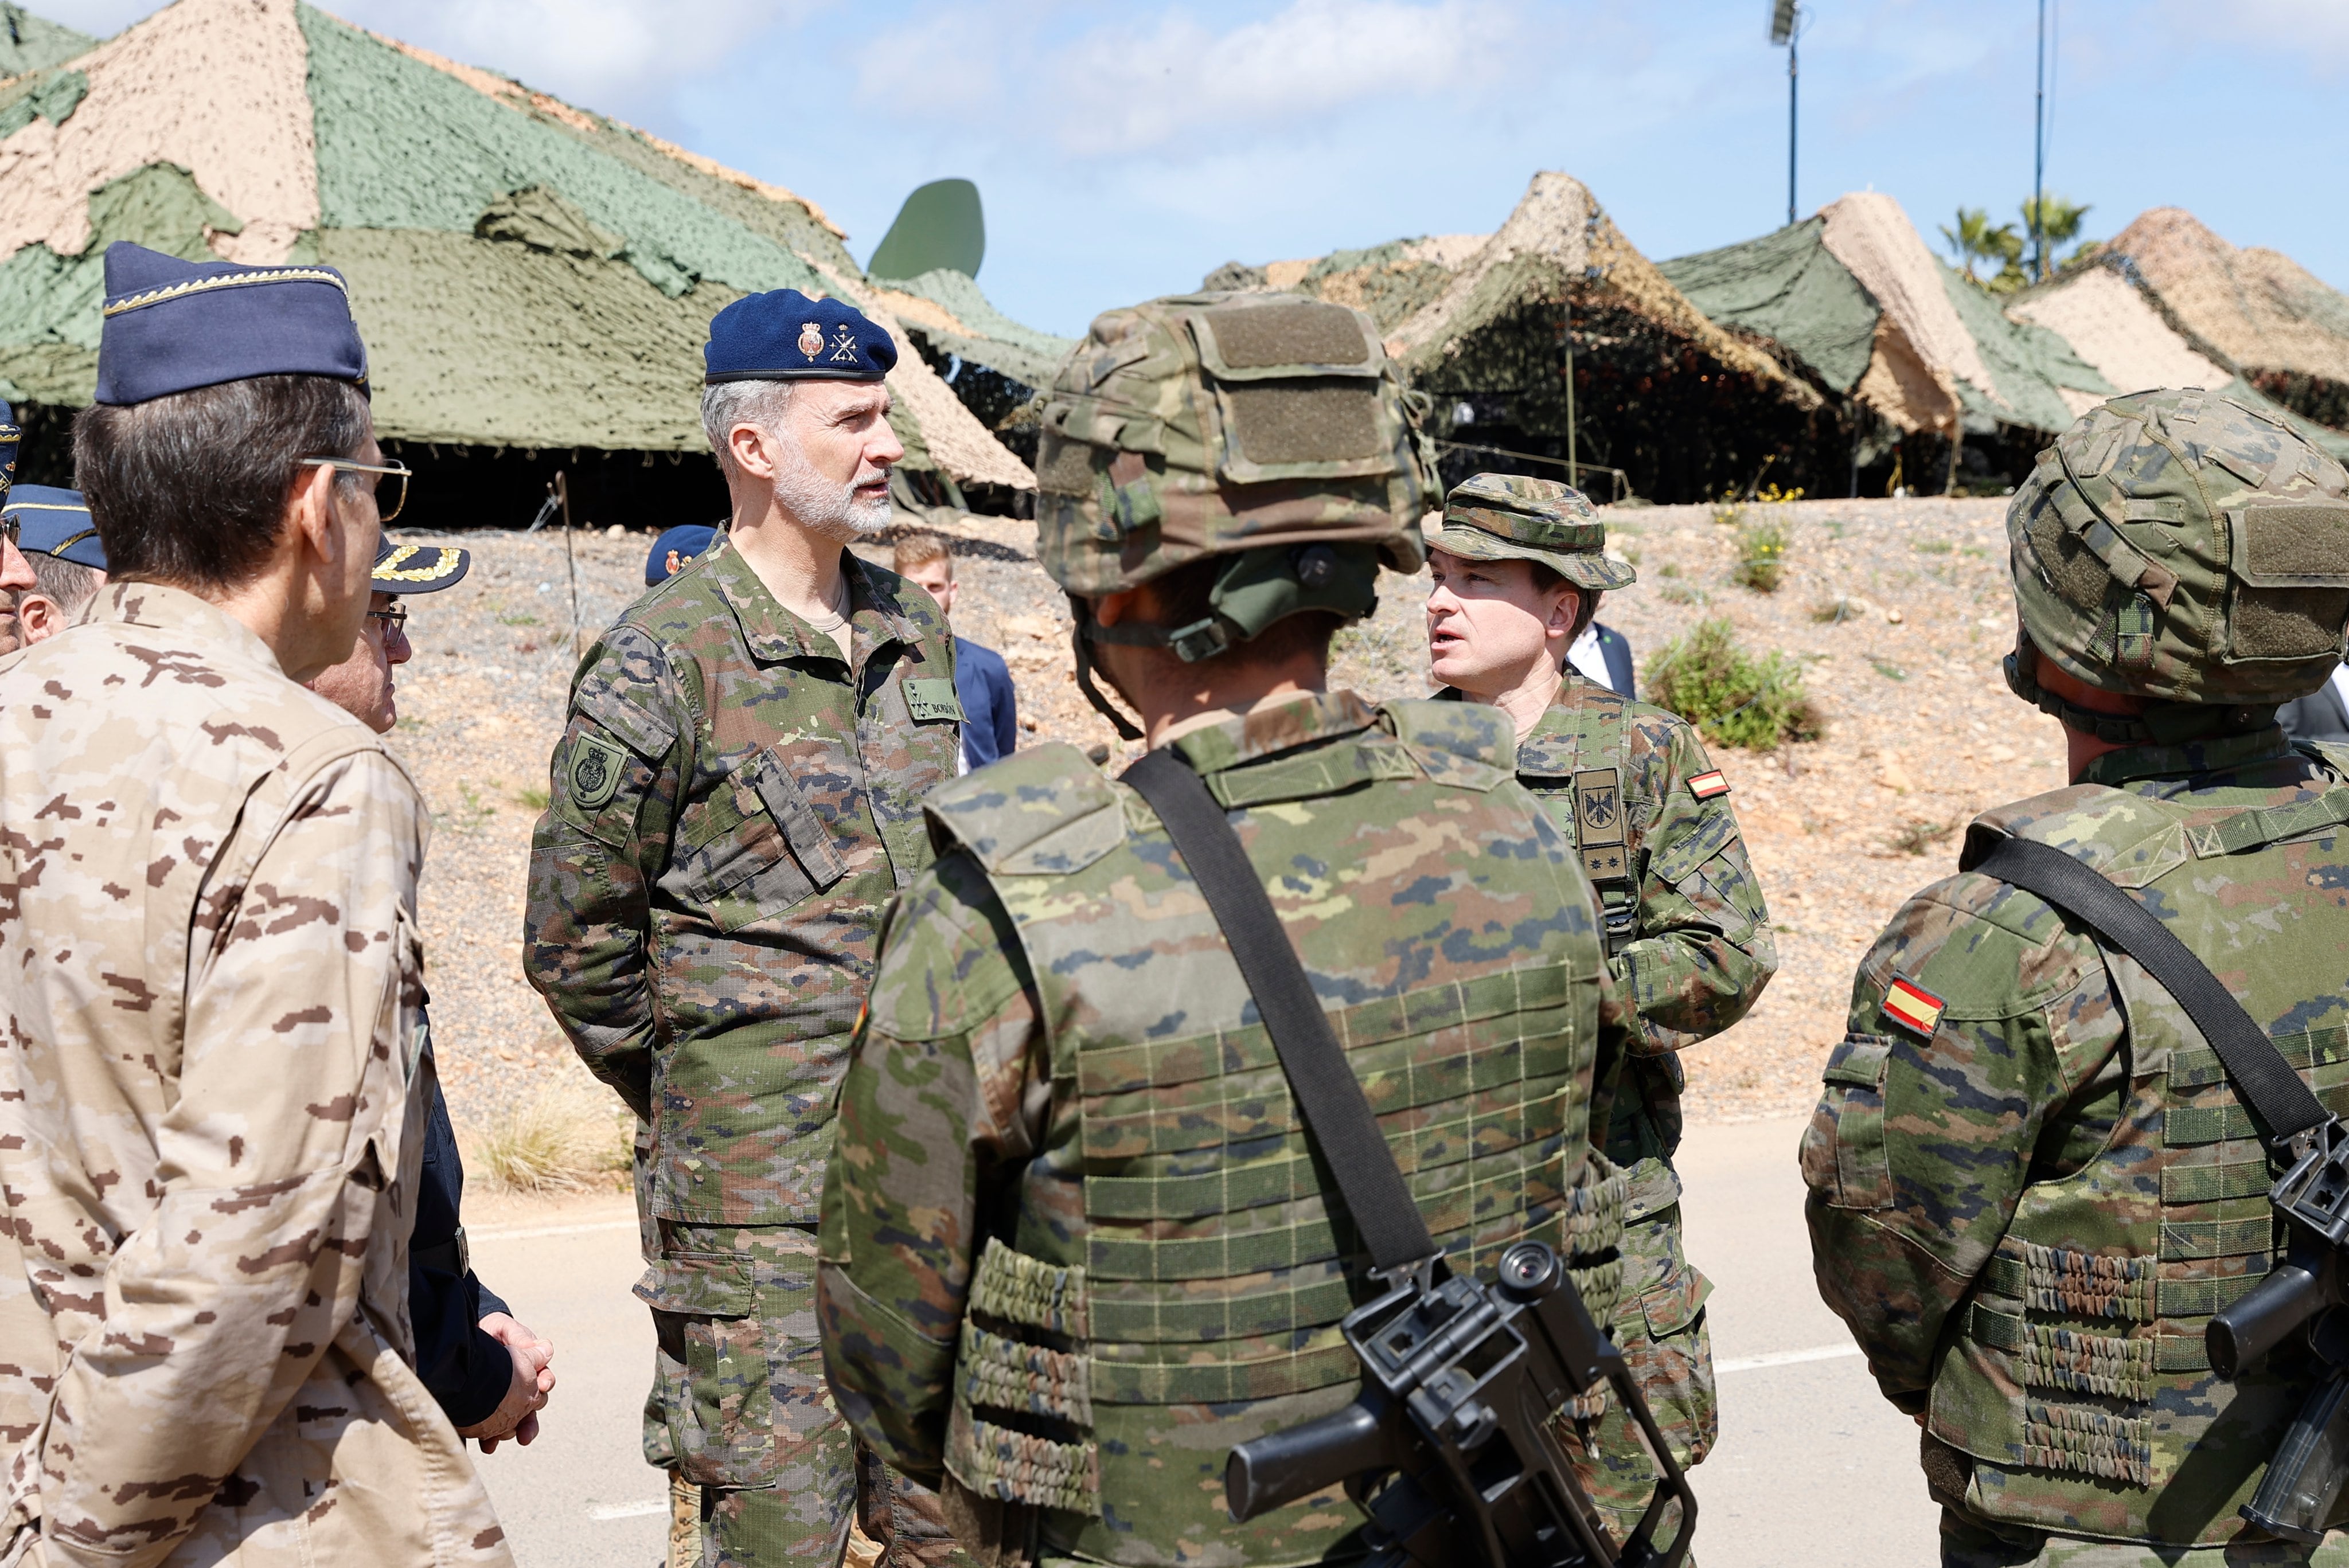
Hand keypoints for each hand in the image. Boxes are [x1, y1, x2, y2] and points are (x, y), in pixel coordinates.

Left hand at [462, 1312, 554, 1451]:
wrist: (465, 1337)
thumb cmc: (488, 1329)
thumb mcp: (503, 1328)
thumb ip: (521, 1337)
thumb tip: (545, 1349)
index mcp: (530, 1366)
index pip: (544, 1378)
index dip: (545, 1382)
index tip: (542, 1385)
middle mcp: (520, 1385)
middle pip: (533, 1406)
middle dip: (530, 1421)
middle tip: (525, 1434)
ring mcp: (505, 1398)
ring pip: (516, 1421)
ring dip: (515, 1432)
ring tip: (507, 1441)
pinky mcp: (486, 1408)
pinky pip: (493, 1427)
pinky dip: (492, 1437)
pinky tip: (488, 1445)